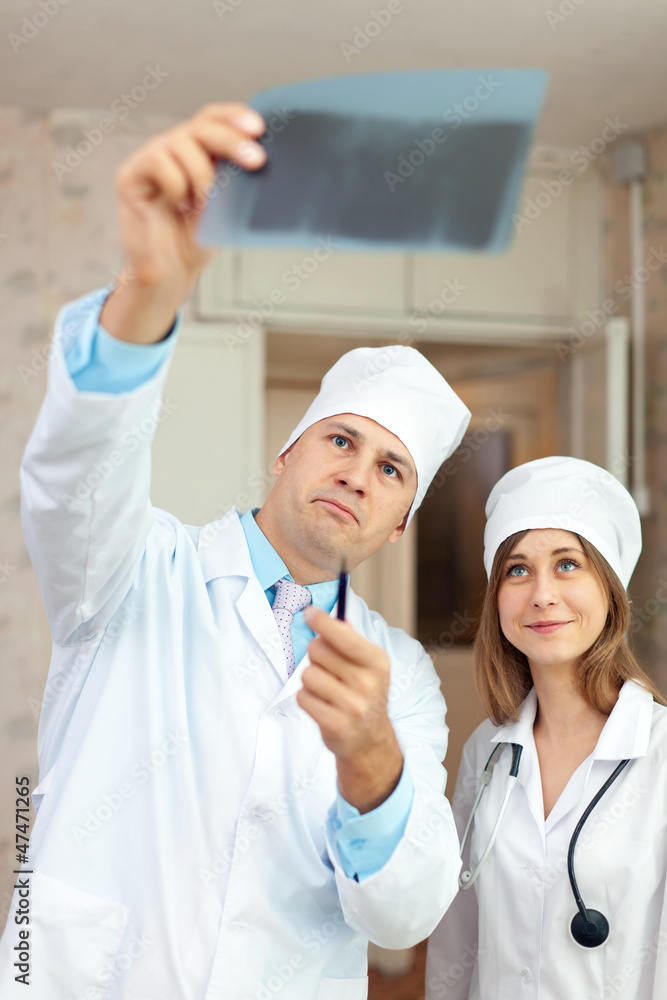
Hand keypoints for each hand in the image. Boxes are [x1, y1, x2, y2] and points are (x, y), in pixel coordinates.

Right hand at [100, 102, 265, 342]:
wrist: (171, 273)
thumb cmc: (197, 240)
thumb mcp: (225, 206)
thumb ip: (234, 179)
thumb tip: (259, 158)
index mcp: (197, 151)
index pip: (213, 118)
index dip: (234, 117)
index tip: (259, 128)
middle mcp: (173, 148)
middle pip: (202, 124)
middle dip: (232, 140)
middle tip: (256, 161)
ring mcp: (150, 158)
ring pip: (181, 141)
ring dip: (203, 174)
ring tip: (206, 204)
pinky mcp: (130, 175)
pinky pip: (158, 161)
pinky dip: (177, 184)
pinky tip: (178, 205)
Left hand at [297, 606, 403, 812]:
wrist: (369, 740)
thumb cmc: (364, 693)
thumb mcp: (368, 665)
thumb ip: (350, 639)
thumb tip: (333, 617)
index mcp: (377, 662)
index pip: (344, 637)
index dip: (323, 623)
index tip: (309, 613)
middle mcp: (367, 683)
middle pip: (318, 650)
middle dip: (316, 655)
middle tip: (327, 667)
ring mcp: (352, 706)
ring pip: (307, 675)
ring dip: (311, 680)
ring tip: (326, 689)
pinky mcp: (334, 724)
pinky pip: (302, 697)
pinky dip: (307, 698)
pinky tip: (322, 704)